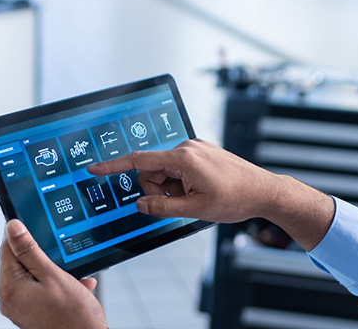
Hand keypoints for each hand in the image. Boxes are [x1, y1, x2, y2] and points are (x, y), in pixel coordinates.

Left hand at [0, 220, 106, 328]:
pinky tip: (74, 284)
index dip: (26, 234)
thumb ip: (30, 250)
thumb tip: (13, 228)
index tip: (43, 229)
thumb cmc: (72, 314)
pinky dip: (57, 282)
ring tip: (72, 274)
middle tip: (63, 256)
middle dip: (45, 255)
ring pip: (34, 273)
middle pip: (21, 260)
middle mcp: (10, 298)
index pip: (8, 247)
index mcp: (9, 286)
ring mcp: (21, 305)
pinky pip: (40, 287)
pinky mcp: (32, 310)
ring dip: (54, 269)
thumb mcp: (52, 274)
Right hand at [88, 139, 334, 250]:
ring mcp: (196, 149)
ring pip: (165, 171)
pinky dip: (181, 183)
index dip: (114, 166)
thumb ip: (162, 207)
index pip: (139, 161)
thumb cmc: (235, 198)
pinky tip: (199, 191)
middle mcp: (188, 147)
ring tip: (195, 197)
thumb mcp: (195, 210)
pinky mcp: (202, 153)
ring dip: (171, 188)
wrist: (264, 190)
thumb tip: (140, 204)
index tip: (94, 168)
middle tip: (181, 203)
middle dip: (157, 189)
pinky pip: (179, 168)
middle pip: (152, 169)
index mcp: (183, 158)